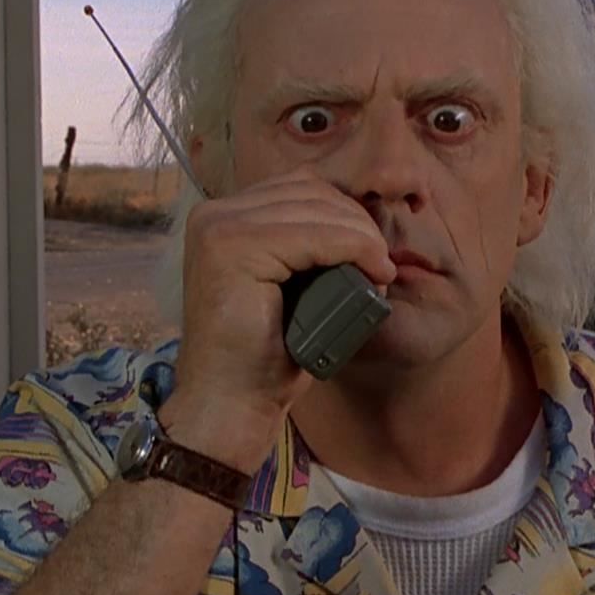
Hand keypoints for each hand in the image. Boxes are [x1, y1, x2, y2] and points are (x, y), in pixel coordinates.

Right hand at [158, 170, 397, 472]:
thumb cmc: (261, 357)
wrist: (229, 406)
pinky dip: (353, 248)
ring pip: (315, 208)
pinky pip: (314, 234)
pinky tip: (372, 273)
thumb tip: (357, 218)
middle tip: (382, 266)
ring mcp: (217, 229)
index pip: (299, 188)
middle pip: (308, 190)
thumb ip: (303, 247)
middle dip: (357, 223)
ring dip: (360, 237)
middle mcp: (212, 215)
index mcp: (220, 219)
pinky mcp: (230, 249)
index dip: (345, 213)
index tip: (374, 254)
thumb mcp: (285, 288)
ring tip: (379, 273)